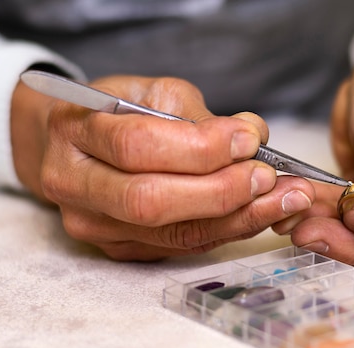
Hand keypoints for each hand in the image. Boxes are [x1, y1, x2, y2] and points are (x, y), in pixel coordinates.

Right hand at [11, 75, 314, 259]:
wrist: (70, 146)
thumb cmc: (114, 111)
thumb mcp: (148, 91)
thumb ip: (197, 113)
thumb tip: (254, 137)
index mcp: (73, 132)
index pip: (137, 146)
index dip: (199, 147)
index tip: (248, 139)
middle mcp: (74, 186)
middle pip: (150, 202)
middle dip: (220, 191)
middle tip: (269, 177)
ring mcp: (93, 227)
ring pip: (171, 235)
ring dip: (236, 218)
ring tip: (282, 200)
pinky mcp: (119, 250)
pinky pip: (181, 247)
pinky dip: (226, 230)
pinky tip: (258, 213)